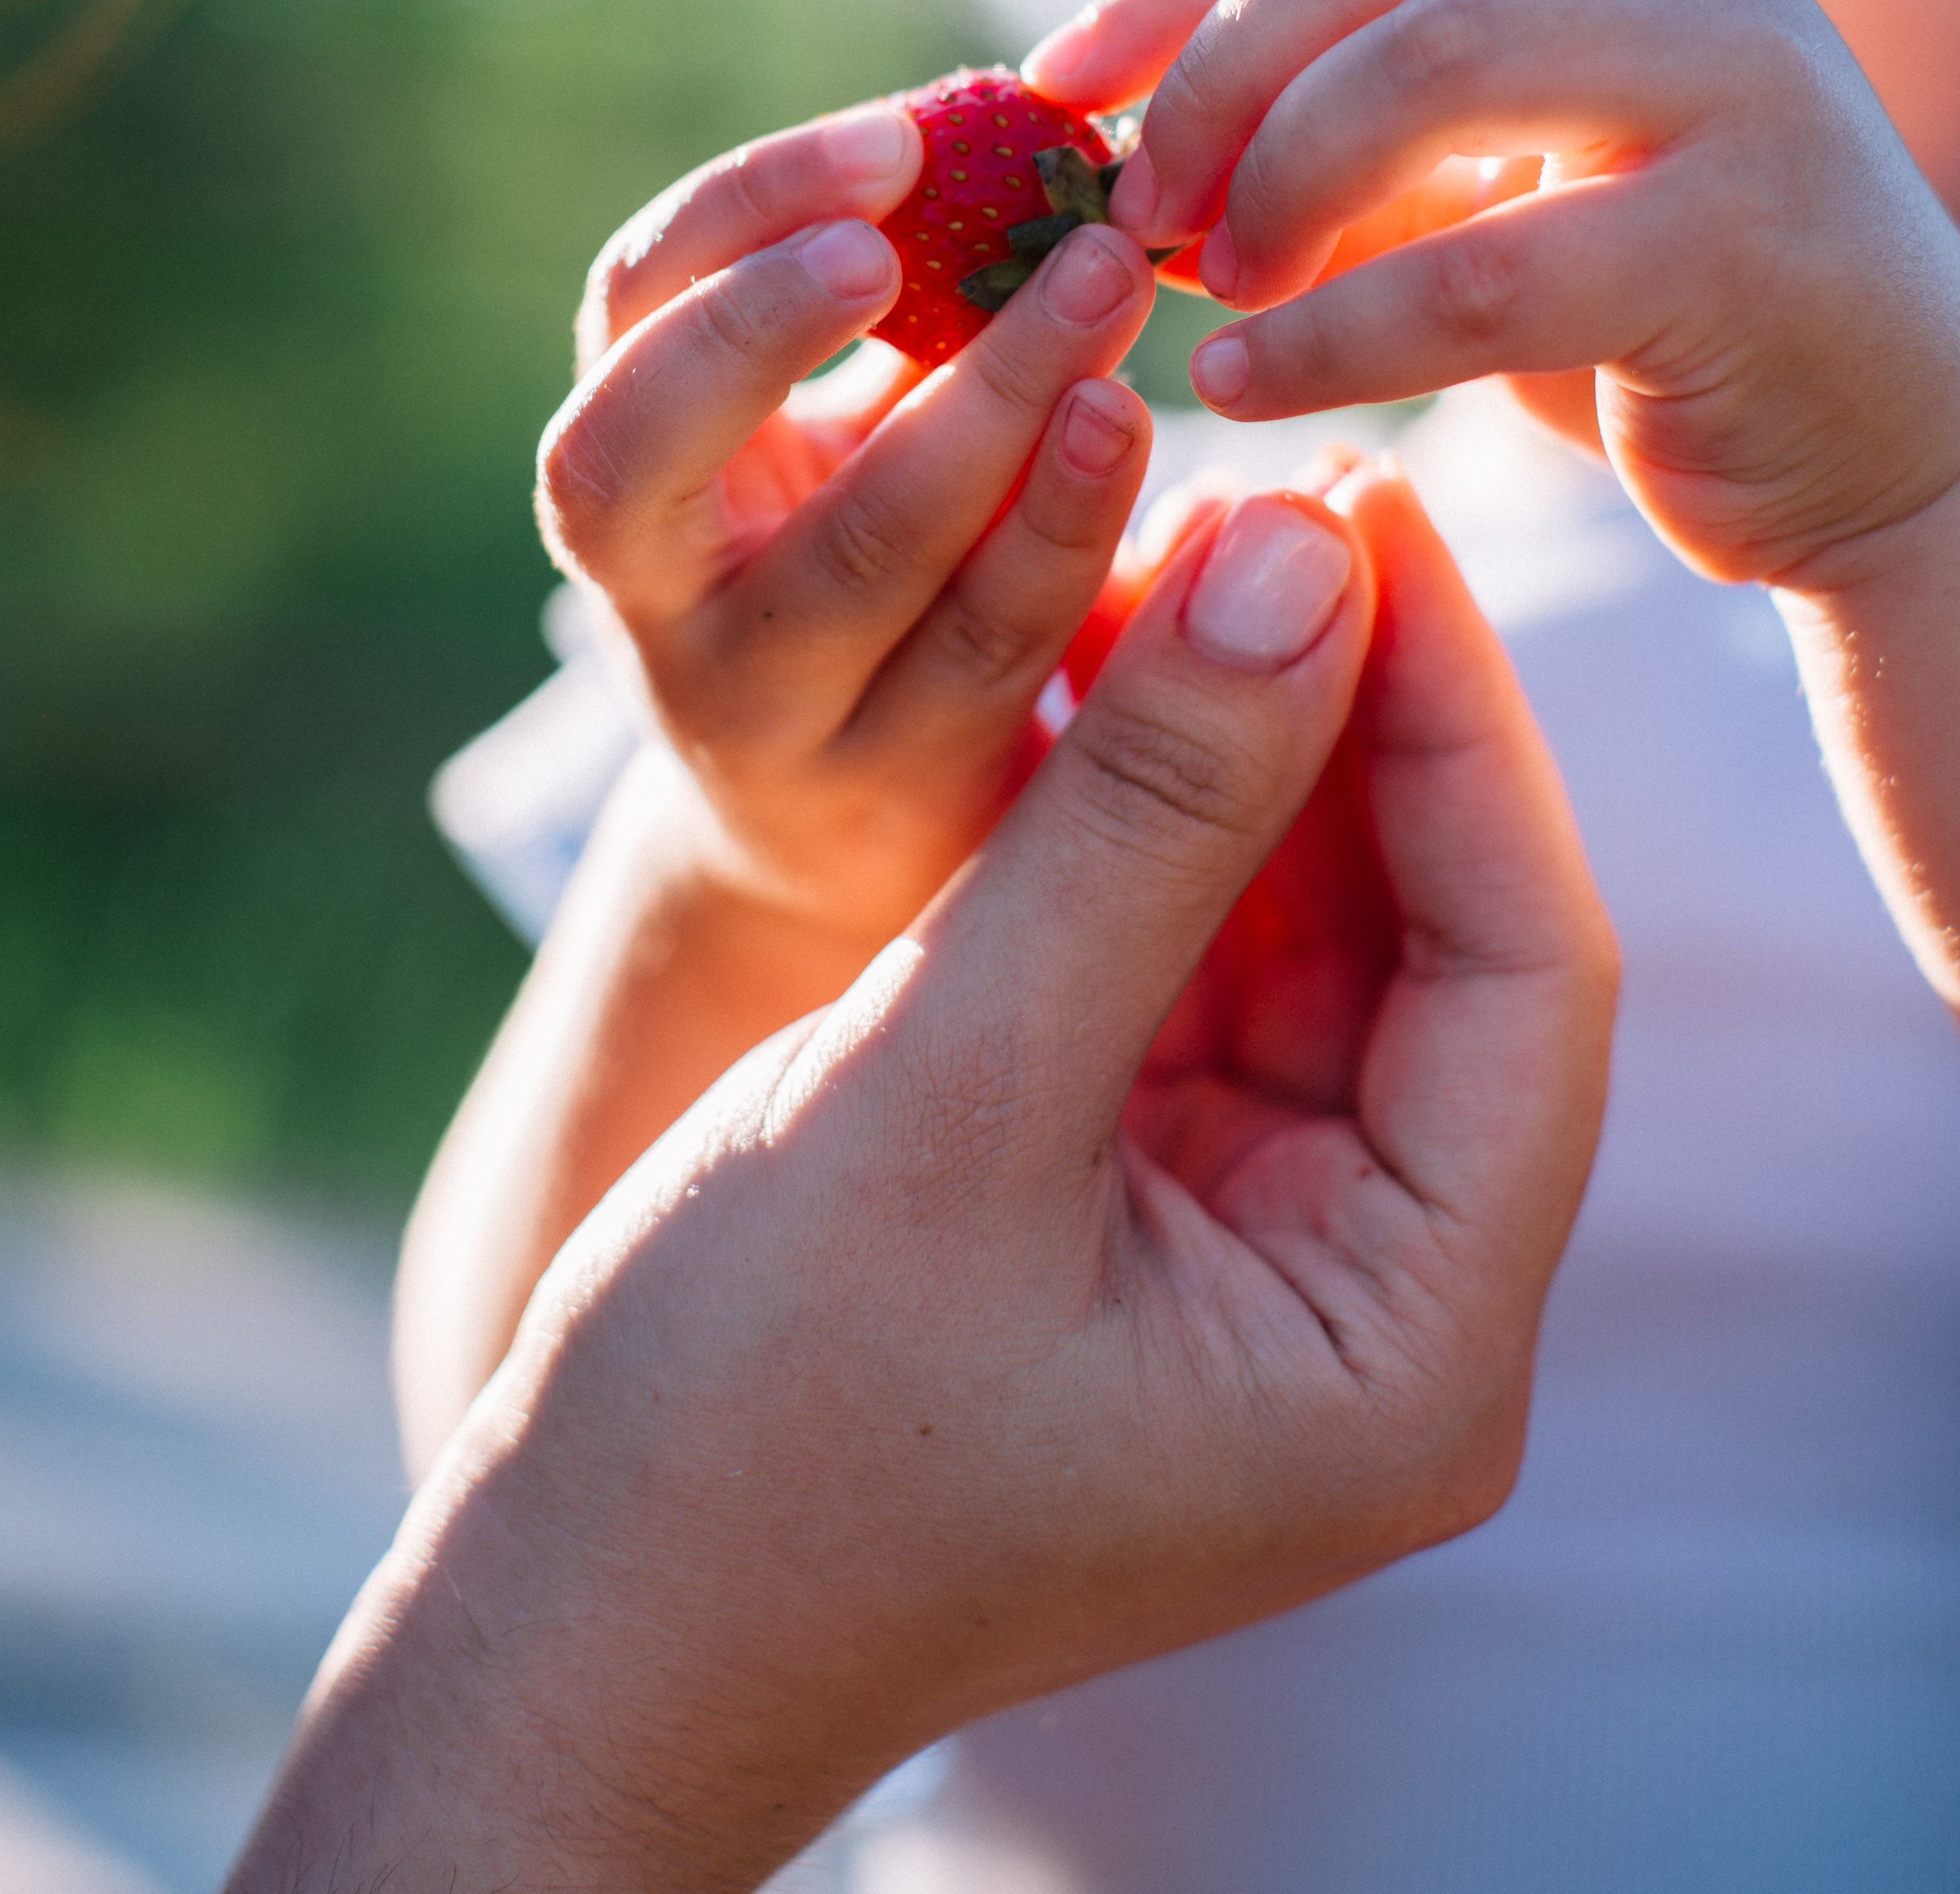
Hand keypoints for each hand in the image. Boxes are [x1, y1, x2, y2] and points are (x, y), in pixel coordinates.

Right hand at [235, 466, 1615, 1893]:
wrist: (576, 1610)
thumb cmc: (746, 1417)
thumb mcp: (960, 1082)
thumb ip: (1147, 815)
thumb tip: (1308, 554)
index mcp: (1409, 1355)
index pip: (1526, 971)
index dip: (1454, 719)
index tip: (1372, 510)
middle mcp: (1386, 1312)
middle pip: (1434, 938)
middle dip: (1345, 714)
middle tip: (1267, 492)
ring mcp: (1277, 1259)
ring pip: (1317, 934)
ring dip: (1245, 750)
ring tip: (1169, 549)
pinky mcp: (1165, 1209)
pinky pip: (1205, 970)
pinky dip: (1157, 829)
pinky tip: (1106, 677)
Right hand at [537, 100, 1157, 944]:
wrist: (829, 842)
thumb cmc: (850, 561)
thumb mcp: (832, 435)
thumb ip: (894, 308)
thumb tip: (1021, 115)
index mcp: (634, 462)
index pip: (622, 310)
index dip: (741, 216)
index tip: (899, 144)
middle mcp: (658, 600)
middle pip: (641, 461)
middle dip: (788, 323)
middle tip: (961, 217)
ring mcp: (766, 714)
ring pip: (866, 563)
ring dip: (1006, 416)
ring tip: (1114, 298)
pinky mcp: (900, 793)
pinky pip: (1000, 655)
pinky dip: (1092, 535)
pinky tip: (1191, 450)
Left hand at [1030, 0, 1959, 585]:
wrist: (1910, 468)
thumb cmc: (1674, 340)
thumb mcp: (1507, 208)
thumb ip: (1368, 151)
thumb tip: (1146, 154)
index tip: (1055, 82)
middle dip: (1213, 84)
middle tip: (1123, 209)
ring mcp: (1732, 89)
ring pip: (1424, 76)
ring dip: (1271, 182)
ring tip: (1199, 290)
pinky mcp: (1741, 240)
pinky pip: (1481, 269)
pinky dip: (1333, 328)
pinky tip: (1244, 381)